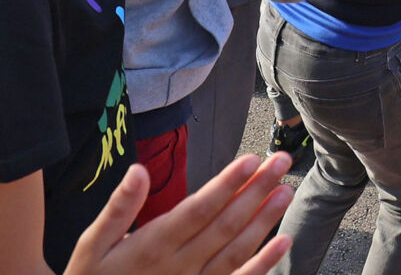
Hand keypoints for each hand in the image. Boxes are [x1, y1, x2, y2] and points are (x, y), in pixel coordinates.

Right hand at [65, 154, 292, 274]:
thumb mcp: (91, 246)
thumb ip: (118, 208)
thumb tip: (137, 170)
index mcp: (151, 246)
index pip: (198, 210)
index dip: (226, 185)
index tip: (252, 159)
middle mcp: (177, 266)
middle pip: (224, 225)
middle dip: (256, 191)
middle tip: (281, 161)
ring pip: (236, 251)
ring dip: (264, 220)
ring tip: (286, 190)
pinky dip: (263, 264)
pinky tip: (284, 241)